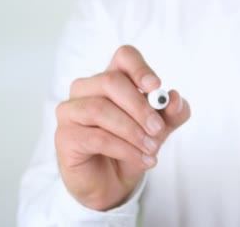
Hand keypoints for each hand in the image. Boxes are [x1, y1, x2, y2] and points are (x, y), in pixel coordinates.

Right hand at [54, 45, 190, 210]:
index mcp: (112, 78)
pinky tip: (143, 159)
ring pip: (100, 109)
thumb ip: (172, 112)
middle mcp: (87, 88)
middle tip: (159, 129)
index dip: (139, 68)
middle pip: (111, 81)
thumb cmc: (133, 145)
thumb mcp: (162, 128)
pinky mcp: (64, 136)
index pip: (124, 56)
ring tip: (153, 149)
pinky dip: (125, 149)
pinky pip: (96, 137)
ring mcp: (71, 110)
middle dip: (139, 106)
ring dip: (133, 131)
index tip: (155, 86)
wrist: (113, 182)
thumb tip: (175, 98)